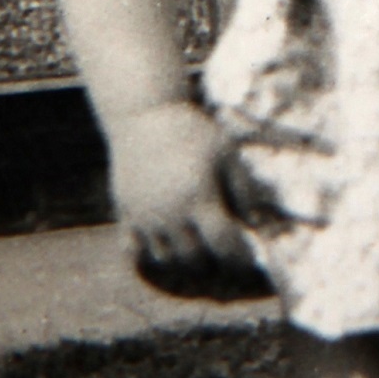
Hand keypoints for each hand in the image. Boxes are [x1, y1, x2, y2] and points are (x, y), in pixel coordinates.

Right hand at [110, 102, 270, 300]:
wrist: (144, 116)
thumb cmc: (192, 131)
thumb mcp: (226, 153)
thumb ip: (243, 188)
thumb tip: (254, 222)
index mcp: (199, 197)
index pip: (222, 243)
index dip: (239, 257)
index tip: (248, 260)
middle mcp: (170, 213)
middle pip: (193, 257)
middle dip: (211, 261)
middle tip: (220, 254)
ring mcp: (144, 216)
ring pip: (164, 258)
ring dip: (182, 259)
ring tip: (195, 248)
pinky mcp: (124, 213)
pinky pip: (132, 250)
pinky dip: (147, 255)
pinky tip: (162, 246)